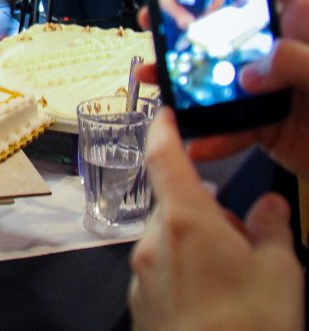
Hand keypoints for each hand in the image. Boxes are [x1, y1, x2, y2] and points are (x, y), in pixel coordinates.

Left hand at [128, 107, 303, 329]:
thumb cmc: (249, 326)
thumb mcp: (282, 271)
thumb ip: (272, 229)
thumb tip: (270, 208)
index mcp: (186, 220)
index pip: (165, 158)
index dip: (165, 130)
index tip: (166, 114)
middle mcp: (154, 240)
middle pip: (175, 207)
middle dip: (205, 214)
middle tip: (244, 242)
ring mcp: (142, 274)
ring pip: (169, 243)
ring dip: (196, 249)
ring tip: (236, 284)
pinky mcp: (139, 303)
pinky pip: (162, 274)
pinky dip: (185, 277)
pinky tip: (215, 305)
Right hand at [136, 0, 308, 177]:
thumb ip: (295, 61)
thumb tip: (251, 72)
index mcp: (304, 22)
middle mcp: (281, 50)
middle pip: (225, 27)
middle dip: (184, 24)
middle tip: (152, 18)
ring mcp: (270, 87)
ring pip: (214, 77)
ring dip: (179, 83)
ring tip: (151, 78)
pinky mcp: (264, 125)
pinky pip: (228, 128)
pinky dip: (210, 137)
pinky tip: (195, 139)